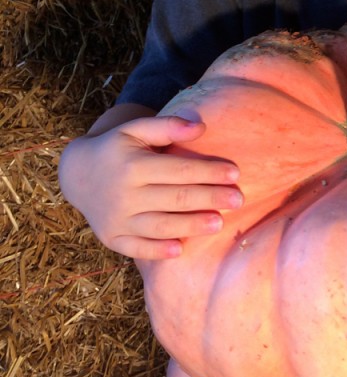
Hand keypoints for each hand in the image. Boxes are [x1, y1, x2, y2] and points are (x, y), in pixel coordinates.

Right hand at [59, 113, 241, 259]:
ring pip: (160, 225)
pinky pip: (137, 248)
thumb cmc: (117, 148)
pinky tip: (180, 249)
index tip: (235, 173)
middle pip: (175, 198)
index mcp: (133, 166)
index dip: (209, 171)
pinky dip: (157, 251)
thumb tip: (201, 127)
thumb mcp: (136, 129)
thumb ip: (167, 126)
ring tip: (219, 223)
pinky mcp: (112, 238)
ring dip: (191, 226)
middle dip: (209, 199)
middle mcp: (125, 194)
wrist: (77, 174)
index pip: (180, 170)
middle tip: (239, 200)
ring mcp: (117, 219)